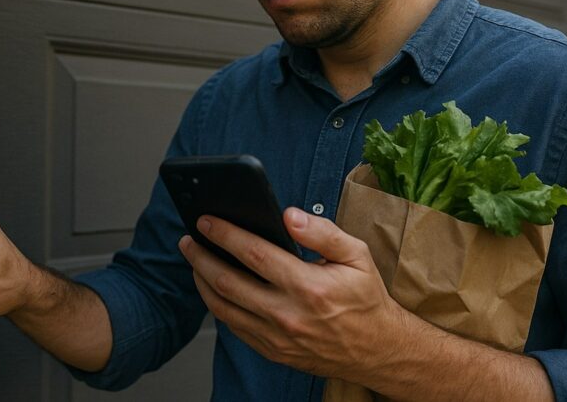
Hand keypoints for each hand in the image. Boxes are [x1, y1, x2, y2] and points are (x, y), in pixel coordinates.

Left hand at [178, 207, 405, 382]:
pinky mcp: (272, 351)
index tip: (206, 220)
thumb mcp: (356, 255)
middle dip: (201, 256)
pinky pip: (234, 327)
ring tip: (194, 260)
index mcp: (308, 286)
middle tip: (188, 239)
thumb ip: (322, 232)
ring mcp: (277, 337)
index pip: (254, 253)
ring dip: (201, 281)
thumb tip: (289, 215)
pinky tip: (213, 288)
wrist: (378, 350)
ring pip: (223, 308)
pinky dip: (217, 305)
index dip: (225, 234)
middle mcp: (288, 315)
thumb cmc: (366, 299)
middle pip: (228, 281)